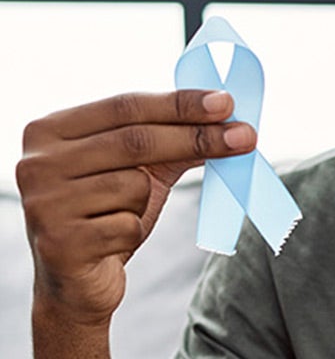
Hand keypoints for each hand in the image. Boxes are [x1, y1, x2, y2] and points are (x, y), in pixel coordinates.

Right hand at [17, 90, 256, 334]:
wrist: (78, 283)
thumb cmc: (109, 213)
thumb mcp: (141, 170)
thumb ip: (176, 141)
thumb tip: (229, 120)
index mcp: (50, 130)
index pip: (127, 105)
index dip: (180, 103)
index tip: (227, 103)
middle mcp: (36, 161)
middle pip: (135, 139)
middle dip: (197, 136)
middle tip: (246, 136)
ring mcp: (43, 202)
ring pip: (133, 184)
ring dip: (146, 201)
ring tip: (122, 214)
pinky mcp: (59, 242)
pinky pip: (128, 225)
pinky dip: (134, 231)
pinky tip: (112, 240)